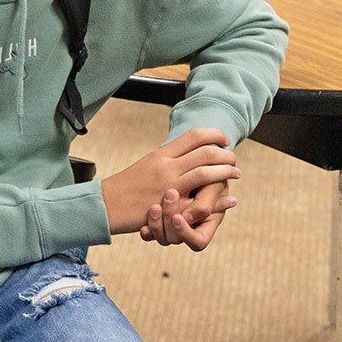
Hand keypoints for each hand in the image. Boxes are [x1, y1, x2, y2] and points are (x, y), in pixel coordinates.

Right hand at [102, 128, 239, 234]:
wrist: (106, 205)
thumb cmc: (126, 186)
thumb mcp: (147, 164)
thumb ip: (167, 158)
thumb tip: (184, 151)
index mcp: (162, 153)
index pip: (194, 135)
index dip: (214, 134)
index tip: (224, 139)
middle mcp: (167, 166)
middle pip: (206, 152)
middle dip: (225, 154)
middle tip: (234, 158)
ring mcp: (169, 186)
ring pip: (206, 173)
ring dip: (226, 171)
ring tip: (235, 173)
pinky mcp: (170, 207)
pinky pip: (200, 202)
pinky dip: (219, 200)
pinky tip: (229, 200)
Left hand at [138, 180, 235, 249]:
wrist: (196, 163)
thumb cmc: (212, 173)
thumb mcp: (213, 185)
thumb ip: (205, 202)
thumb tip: (189, 218)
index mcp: (206, 225)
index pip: (198, 242)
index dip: (186, 233)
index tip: (178, 217)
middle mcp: (190, 229)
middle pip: (175, 239)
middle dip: (168, 221)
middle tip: (167, 196)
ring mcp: (174, 226)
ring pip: (162, 238)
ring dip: (156, 223)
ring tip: (154, 206)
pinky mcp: (162, 221)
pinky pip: (151, 233)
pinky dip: (146, 228)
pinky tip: (142, 222)